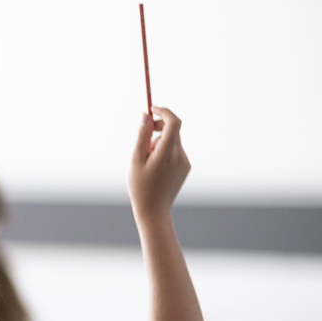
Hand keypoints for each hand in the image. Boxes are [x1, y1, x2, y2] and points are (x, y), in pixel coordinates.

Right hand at [128, 106, 189, 221]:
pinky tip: (154, 168)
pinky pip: (175, 151)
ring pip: (172, 141)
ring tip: (146, 161)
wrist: (154, 211)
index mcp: (167, 153)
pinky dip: (164, 151)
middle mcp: (180, 156)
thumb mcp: (136, 159)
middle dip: (157, 128)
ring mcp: (184, 162)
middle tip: (143, 135)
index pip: (174, 122)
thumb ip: (142, 136)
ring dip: (159, 142)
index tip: (152, 109)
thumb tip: (146, 115)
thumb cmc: (140, 186)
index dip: (164, 112)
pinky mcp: (185, 167)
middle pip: (173, 130)